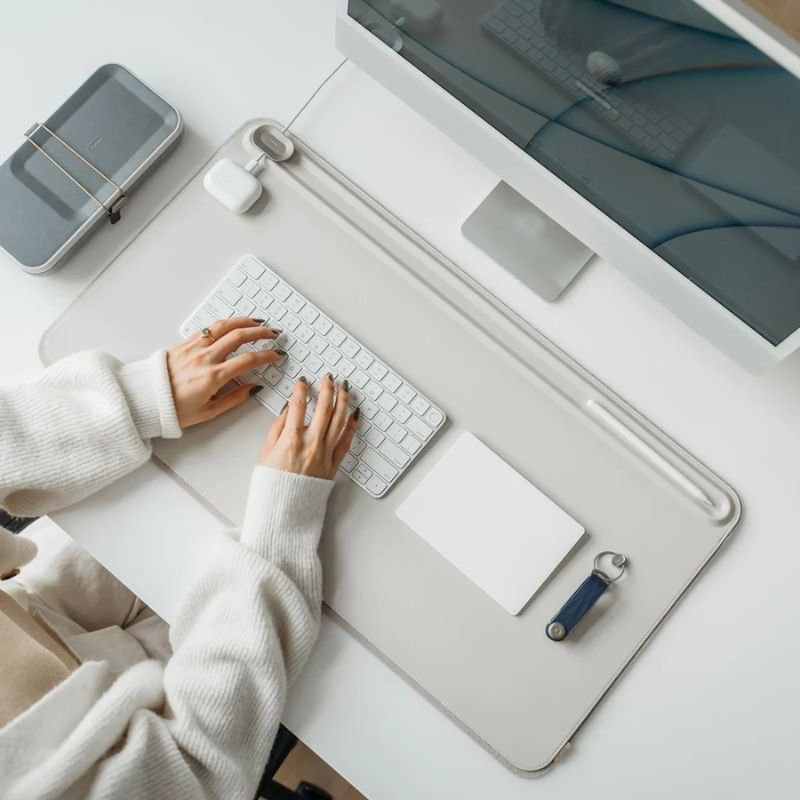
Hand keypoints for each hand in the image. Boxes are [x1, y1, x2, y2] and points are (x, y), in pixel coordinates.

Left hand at [167, 317, 284, 427]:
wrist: (146, 400)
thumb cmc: (173, 409)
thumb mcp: (209, 411)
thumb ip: (235, 398)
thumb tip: (254, 388)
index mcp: (213, 377)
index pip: (248, 360)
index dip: (267, 356)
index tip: (276, 355)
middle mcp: (205, 358)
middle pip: (239, 336)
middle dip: (261, 333)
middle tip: (273, 333)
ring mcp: (194, 348)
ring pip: (224, 326)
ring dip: (244, 321)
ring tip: (257, 322)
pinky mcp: (185, 343)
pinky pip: (209, 328)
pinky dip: (224, 323)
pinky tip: (232, 324)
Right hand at [259, 374, 357, 479]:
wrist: (283, 509)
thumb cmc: (272, 483)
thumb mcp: (266, 451)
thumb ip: (277, 427)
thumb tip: (288, 409)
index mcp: (291, 439)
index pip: (298, 405)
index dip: (300, 389)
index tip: (302, 381)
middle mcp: (311, 443)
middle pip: (323, 408)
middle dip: (327, 388)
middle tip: (328, 377)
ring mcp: (325, 453)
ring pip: (339, 421)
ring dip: (343, 401)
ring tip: (344, 388)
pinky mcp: (333, 464)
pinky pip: (346, 442)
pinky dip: (352, 426)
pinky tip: (354, 415)